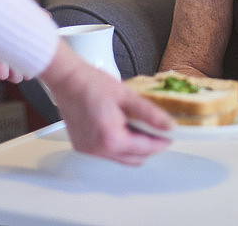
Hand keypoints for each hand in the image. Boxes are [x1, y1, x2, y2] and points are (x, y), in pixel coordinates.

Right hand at [40, 40, 173, 164]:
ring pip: (120, 157)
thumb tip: (168, 125)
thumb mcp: (127, 96)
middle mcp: (98, 150)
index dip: (161, 142)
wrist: (67, 78)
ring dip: (132, 145)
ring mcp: (89, 150)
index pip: (145, 149)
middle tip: (156, 129)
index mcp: (111, 139)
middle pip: (134, 159)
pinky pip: (106, 152)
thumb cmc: (92, 83)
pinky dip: (117, 143)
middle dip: (148, 146)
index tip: (170, 135)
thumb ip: (150, 113)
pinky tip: (119, 125)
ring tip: (137, 124)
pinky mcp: (82, 146)